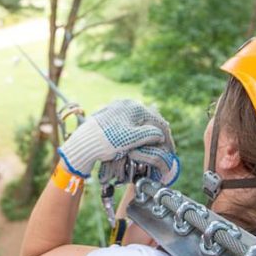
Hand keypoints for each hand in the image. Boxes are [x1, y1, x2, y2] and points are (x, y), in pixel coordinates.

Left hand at [58, 99, 177, 181]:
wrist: (85, 142)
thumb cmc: (108, 140)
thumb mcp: (132, 138)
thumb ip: (150, 134)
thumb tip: (161, 134)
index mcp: (134, 107)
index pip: (157, 121)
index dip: (166, 137)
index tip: (171, 151)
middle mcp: (127, 104)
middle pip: (149, 120)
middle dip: (157, 134)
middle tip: (164, 148)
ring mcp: (118, 108)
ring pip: (139, 121)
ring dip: (147, 133)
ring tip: (153, 146)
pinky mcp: (111, 115)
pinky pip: (129, 123)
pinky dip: (136, 132)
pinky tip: (138, 141)